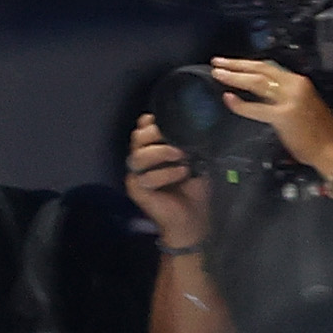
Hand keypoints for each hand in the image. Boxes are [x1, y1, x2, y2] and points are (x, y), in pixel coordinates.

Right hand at [125, 114, 210, 250]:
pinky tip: (182, 173)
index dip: (154, 121)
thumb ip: (188, 138)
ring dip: (161, 152)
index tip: (174, 122)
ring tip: (182, 156)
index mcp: (153, 147)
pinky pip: (145, 177)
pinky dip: (165, 174)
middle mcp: (141, 158)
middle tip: (179, 141)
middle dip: (157, 134)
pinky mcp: (137, 189)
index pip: (143, 126)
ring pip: (138, 155)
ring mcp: (137, 174)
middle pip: (138, 137)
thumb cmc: (195, 184)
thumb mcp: (196, 155)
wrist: (193, 214)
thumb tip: (191, 118)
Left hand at [209, 58, 332, 173]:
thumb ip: (282, 98)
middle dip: (237, 64)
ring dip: (235, 76)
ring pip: (257, 81)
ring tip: (217, 73)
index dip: (248, 63)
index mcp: (299, 82)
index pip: (269, 67)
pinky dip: (240, 104)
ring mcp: (289, 99)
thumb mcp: (301, 105)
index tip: (231, 62)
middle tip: (217, 62)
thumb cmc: (319, 132)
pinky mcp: (283, 116)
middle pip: (261, 68)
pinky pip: (257, 108)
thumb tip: (261, 96)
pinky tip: (227, 98)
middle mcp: (295, 85)